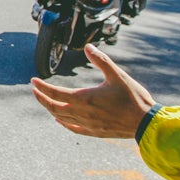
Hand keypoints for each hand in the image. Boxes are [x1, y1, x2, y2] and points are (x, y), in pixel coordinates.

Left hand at [31, 44, 156, 137]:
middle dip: (41, 98)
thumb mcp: (118, 75)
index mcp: (84, 99)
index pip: (55, 93)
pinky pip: (73, 128)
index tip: (33, 80)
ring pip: (61, 118)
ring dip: (50, 109)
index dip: (42, 86)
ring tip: (45, 101)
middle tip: (35, 90)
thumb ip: (101, 60)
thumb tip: (88, 47)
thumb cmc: (133, 98)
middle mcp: (82, 113)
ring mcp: (88, 125)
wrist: (146, 123)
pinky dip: (63, 123)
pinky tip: (60, 120)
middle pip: (53, 107)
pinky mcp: (95, 132)